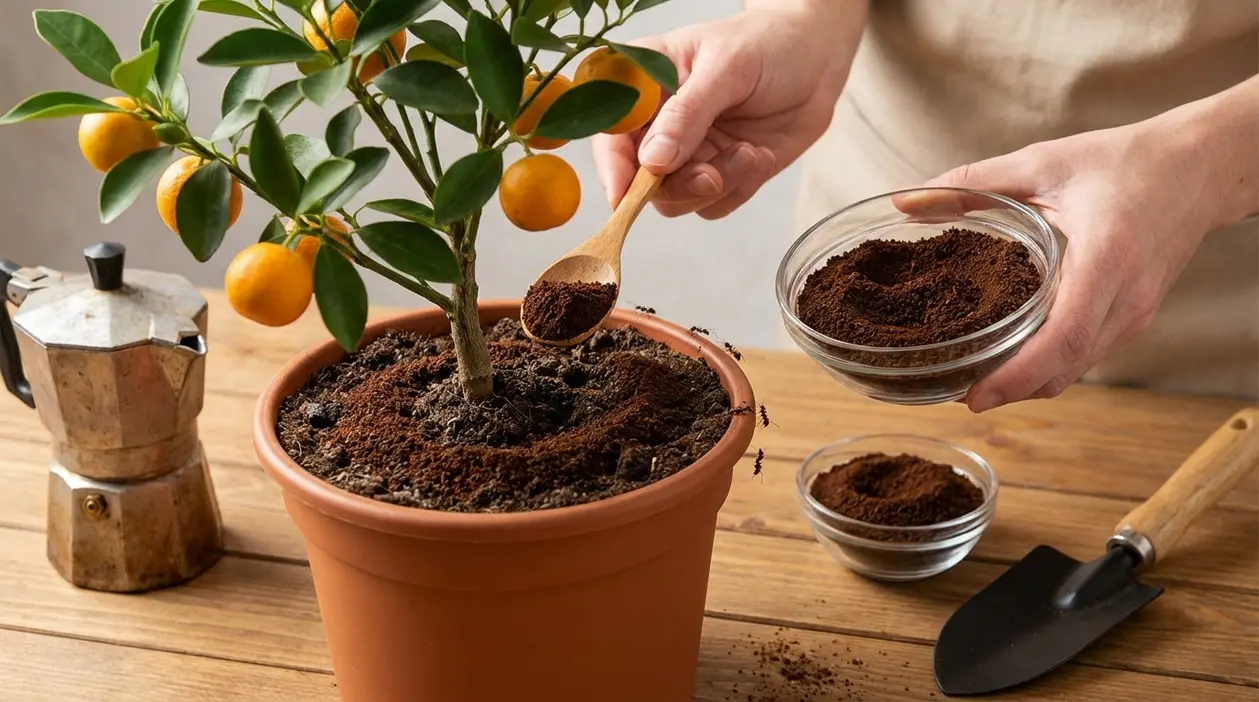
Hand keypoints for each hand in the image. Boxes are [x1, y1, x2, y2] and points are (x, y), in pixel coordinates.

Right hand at [592, 2, 864, 218]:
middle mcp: (658, 125)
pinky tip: (759, 154)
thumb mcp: (727, 68)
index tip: (626, 195)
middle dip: (677, 185)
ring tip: (749, 152)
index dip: (612, 168)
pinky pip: (714, 204)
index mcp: (643, 85)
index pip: (610, 133)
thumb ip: (688, 114)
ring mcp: (688, 153)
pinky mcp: (718, 173)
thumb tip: (652, 162)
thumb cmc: (767, 44)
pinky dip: (740, 187)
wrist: (817, 57)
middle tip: (713, 175)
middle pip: (641, 181)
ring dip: (717, 185)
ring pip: (678, 199)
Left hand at [911, 120, 1227, 411]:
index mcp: (1105, 260)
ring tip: (974, 379)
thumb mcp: (1043, 163)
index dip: (1016, 376)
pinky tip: (1011, 357)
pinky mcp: (1134, 316)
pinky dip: (1048, 366)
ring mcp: (1135, 314)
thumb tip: (903, 200)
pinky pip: (1087, 355)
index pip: (1062, 339)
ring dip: (1027, 384)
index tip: (973, 396)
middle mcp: (1126, 299)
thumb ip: (971, 183)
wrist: (1200, 166)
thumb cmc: (1125, 161)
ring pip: (1076, 369)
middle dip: (1010, 390)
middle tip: (955, 392)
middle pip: (1064, 369)